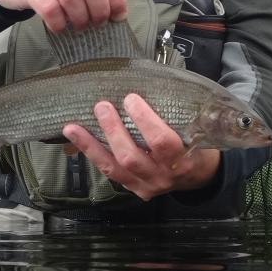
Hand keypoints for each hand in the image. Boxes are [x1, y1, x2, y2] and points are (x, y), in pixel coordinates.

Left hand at [62, 93, 220, 200]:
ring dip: (91, 145)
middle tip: (102, 106)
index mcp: (182, 159)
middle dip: (113, 130)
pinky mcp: (133, 189)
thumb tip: (147, 81)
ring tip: (72, 127)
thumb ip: (174, 114)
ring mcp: (146, 185)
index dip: (144, 119)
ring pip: (113, 167)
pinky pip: (109, 172)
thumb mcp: (194, 130)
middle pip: (131, 156)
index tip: (131, 98)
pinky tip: (77, 140)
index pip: (162, 142)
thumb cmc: (196, 145)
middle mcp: (163, 176)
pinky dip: (92, 154)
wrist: (199, 176)